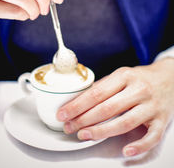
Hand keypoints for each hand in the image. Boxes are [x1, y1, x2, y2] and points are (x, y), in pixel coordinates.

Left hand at [57, 58, 173, 156]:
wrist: (170, 78)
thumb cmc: (141, 78)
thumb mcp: (122, 74)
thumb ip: (104, 85)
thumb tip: (80, 98)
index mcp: (125, 76)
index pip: (96, 93)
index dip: (77, 105)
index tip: (63, 113)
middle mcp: (138, 89)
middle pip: (107, 108)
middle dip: (84, 119)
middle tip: (69, 127)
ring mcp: (151, 106)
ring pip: (124, 122)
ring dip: (101, 131)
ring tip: (84, 135)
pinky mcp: (162, 120)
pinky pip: (152, 136)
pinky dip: (139, 146)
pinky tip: (125, 151)